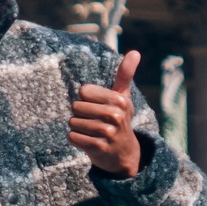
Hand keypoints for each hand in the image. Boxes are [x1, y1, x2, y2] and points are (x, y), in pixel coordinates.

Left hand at [69, 49, 143, 178]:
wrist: (124, 153)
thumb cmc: (119, 119)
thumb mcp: (123, 97)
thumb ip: (125, 74)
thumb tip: (135, 52)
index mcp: (120, 100)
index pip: (83, 92)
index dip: (87, 100)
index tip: (99, 108)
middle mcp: (115, 115)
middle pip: (75, 107)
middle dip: (81, 115)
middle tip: (95, 122)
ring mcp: (108, 132)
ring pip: (72, 122)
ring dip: (78, 128)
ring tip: (93, 133)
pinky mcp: (98, 146)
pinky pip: (72, 137)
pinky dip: (76, 140)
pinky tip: (89, 142)